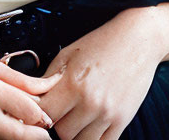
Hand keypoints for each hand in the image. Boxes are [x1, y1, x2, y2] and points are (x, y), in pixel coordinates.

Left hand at [38, 8, 166, 139]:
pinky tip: (90, 124)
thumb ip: (48, 79)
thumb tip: (31, 99)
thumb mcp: (68, 53)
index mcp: (73, 83)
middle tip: (61, 110)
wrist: (138, 39)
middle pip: (61, 133)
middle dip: (57, 123)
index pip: (44, 114)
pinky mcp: (122, 120)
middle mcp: (90, 102)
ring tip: (76, 116)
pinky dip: (93, 138)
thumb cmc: (101, 43)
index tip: (39, 109)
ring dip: (75, 133)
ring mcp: (108, 114)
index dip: (38, 113)